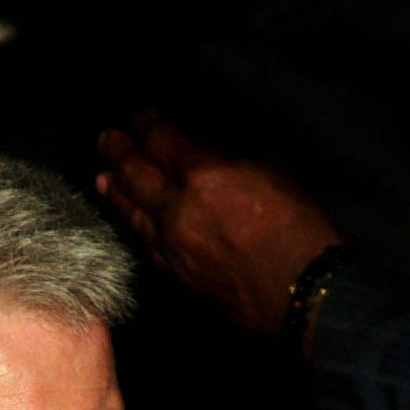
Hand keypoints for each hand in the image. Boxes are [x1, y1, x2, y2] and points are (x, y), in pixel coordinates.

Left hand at [96, 113, 344, 338]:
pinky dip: (134, 228)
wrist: (305, 292)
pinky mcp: (180, 276)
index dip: (147, 125)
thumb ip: (229, 162)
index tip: (141, 118)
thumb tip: (209, 160)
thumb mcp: (271, 171)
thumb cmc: (300, 229)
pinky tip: (131, 221)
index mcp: (203, 177)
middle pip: (134, 175)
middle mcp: (178, 211)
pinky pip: (148, 246)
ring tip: (103, 179)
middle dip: (117, 152)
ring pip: (132, 215)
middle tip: (106, 139)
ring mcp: (174, 247)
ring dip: (115, 192)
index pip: (160, 141)